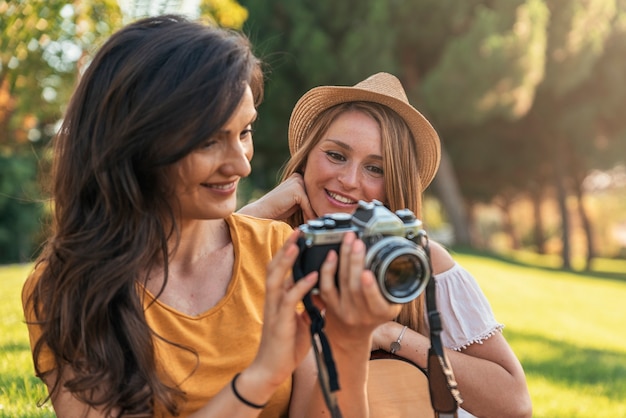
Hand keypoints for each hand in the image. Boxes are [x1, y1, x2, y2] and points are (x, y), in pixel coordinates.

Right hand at [238, 173, 315, 221]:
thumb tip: (324, 208)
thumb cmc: (277, 210)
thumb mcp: (296, 203)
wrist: (261, 213)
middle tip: (319, 222)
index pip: (314, 192)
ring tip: (312, 223)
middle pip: (316, 196)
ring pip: (313, 201)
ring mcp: (298, 181)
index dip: (317, 205)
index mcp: (298, 177)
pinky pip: (309, 205)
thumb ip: (307, 201)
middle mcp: (299, 176)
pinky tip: (307, 223)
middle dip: (316, 209)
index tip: (320, 217)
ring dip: (313, 213)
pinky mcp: (297, 189)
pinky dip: (309, 215)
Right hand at [248, 230, 317, 386]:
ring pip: (276, 278)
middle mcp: (273, 300)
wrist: (271, 370)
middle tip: (298, 230)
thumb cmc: (286, 346)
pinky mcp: (280, 321)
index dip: (288, 252)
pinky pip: (290, 299)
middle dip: (286, 248)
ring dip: (287, 260)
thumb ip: (308, 307)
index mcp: (278, 299)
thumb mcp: (301, 322)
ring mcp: (274, 309)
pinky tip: (314, 276)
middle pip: (275, 266)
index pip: (280, 269)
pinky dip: (302, 285)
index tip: (299, 236)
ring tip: (298, 244)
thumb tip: (321, 296)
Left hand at [315, 232, 401, 346]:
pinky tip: (332, 254)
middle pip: (355, 286)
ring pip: (341, 282)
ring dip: (344, 258)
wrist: (351, 335)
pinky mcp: (330, 304)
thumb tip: (406, 261)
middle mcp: (361, 313)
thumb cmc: (375, 315)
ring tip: (348, 240)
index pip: (375, 301)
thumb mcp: (392, 305)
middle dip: (356, 261)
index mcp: (381, 313)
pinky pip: (326, 286)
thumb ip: (396, 287)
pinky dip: (328, 269)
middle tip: (358, 242)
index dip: (370, 287)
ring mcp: (343, 309)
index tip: (367, 273)